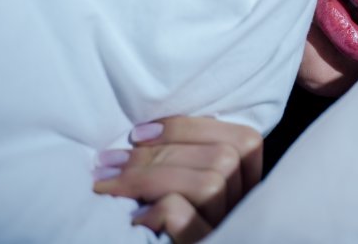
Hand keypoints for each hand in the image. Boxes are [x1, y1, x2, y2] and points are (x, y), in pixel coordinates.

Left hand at [92, 116, 262, 243]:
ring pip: (209, 184)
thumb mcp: (180, 180)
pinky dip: (155, 209)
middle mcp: (246, 207)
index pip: (244, 139)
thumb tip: (148, 129)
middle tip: (110, 161)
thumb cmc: (158, 222)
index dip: (190, 128)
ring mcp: (227, 229)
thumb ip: (185, 156)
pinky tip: (135, 219)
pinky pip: (183, 216)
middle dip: (161, 151)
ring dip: (150, 177)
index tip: (139, 133)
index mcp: (247, 183)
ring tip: (109, 184)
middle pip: (224, 158)